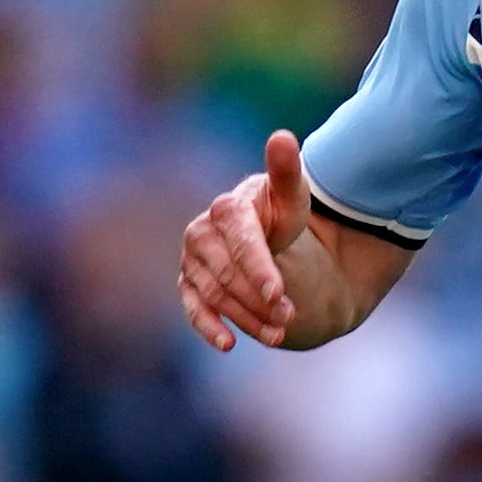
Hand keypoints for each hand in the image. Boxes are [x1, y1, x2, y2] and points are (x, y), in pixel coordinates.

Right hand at [177, 129, 313, 350]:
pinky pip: (193, 308)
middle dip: (259, 299)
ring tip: (279, 334)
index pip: (242, 242)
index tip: (279, 295)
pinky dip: (208, 326)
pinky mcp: (190, 284)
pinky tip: (228, 344)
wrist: (265, 236)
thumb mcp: (292, 197)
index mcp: (227, 208)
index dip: (259, 269)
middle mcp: (202, 233)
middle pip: (229, 274)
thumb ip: (286, 172)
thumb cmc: (280, 214)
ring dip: (247, 318)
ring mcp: (193, 261)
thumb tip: (283, 137)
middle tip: (290, 317)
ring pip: (216, 295)